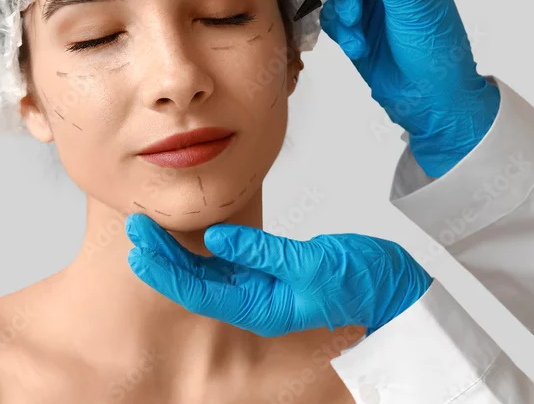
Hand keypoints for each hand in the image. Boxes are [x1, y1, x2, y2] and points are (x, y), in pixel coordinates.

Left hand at [125, 212, 431, 336]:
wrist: (399, 294)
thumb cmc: (364, 283)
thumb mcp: (312, 264)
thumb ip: (262, 252)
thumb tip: (216, 237)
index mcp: (260, 306)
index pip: (197, 289)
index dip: (164, 267)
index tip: (138, 244)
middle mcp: (255, 301)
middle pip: (195, 280)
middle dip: (161, 256)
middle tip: (134, 227)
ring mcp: (264, 287)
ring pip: (208, 272)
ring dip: (178, 251)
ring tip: (152, 228)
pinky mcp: (275, 272)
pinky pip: (230, 262)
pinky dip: (206, 247)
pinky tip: (193, 232)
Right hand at [311, 0, 500, 177]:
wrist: (432, 100)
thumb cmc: (436, 51)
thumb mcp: (412, 5)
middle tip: (351, 14)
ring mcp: (371, 3)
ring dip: (341, 16)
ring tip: (357, 38)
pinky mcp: (357, 27)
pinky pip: (333, 18)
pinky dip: (341, 34)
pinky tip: (358, 48)